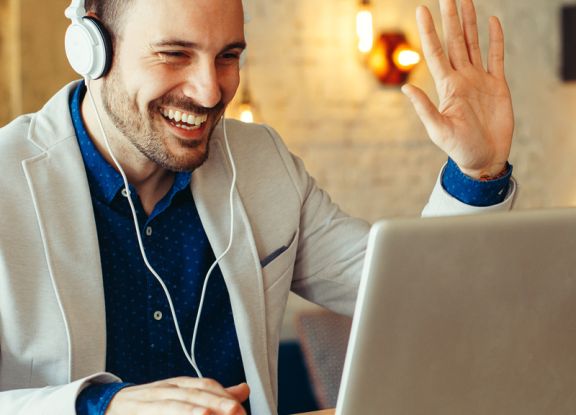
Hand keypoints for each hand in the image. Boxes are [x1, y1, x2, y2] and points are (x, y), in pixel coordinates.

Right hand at [105, 377, 249, 414]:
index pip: (205, 384)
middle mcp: (166, 389)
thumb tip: (244, 390)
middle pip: (194, 392)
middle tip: (236, 411)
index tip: (240, 408)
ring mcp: (150, 401)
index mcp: (179, 384)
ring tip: (207, 414)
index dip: (224, 395)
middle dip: (216, 401)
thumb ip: (212, 394)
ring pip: (173, 404)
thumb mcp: (182, 394)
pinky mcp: (139, 412)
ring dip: (191, 410)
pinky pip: (154, 413)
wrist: (110, 405)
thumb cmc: (151, 403)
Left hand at [402, 0, 513, 178]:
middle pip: (455, 41)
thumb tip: (405, 88)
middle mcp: (461, 78)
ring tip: (466, 1)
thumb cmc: (459, 148)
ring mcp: (479, 79)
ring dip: (470, 23)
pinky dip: (495, 39)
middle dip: (450, 19)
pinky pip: (496, 57)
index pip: (436, 52)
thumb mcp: (438, 129)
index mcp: (446, 87)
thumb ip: (424, 108)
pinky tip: (493, 22)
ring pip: (473, 44)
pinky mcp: (497, 85)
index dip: (429, 31)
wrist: (484, 158)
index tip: (422, 10)